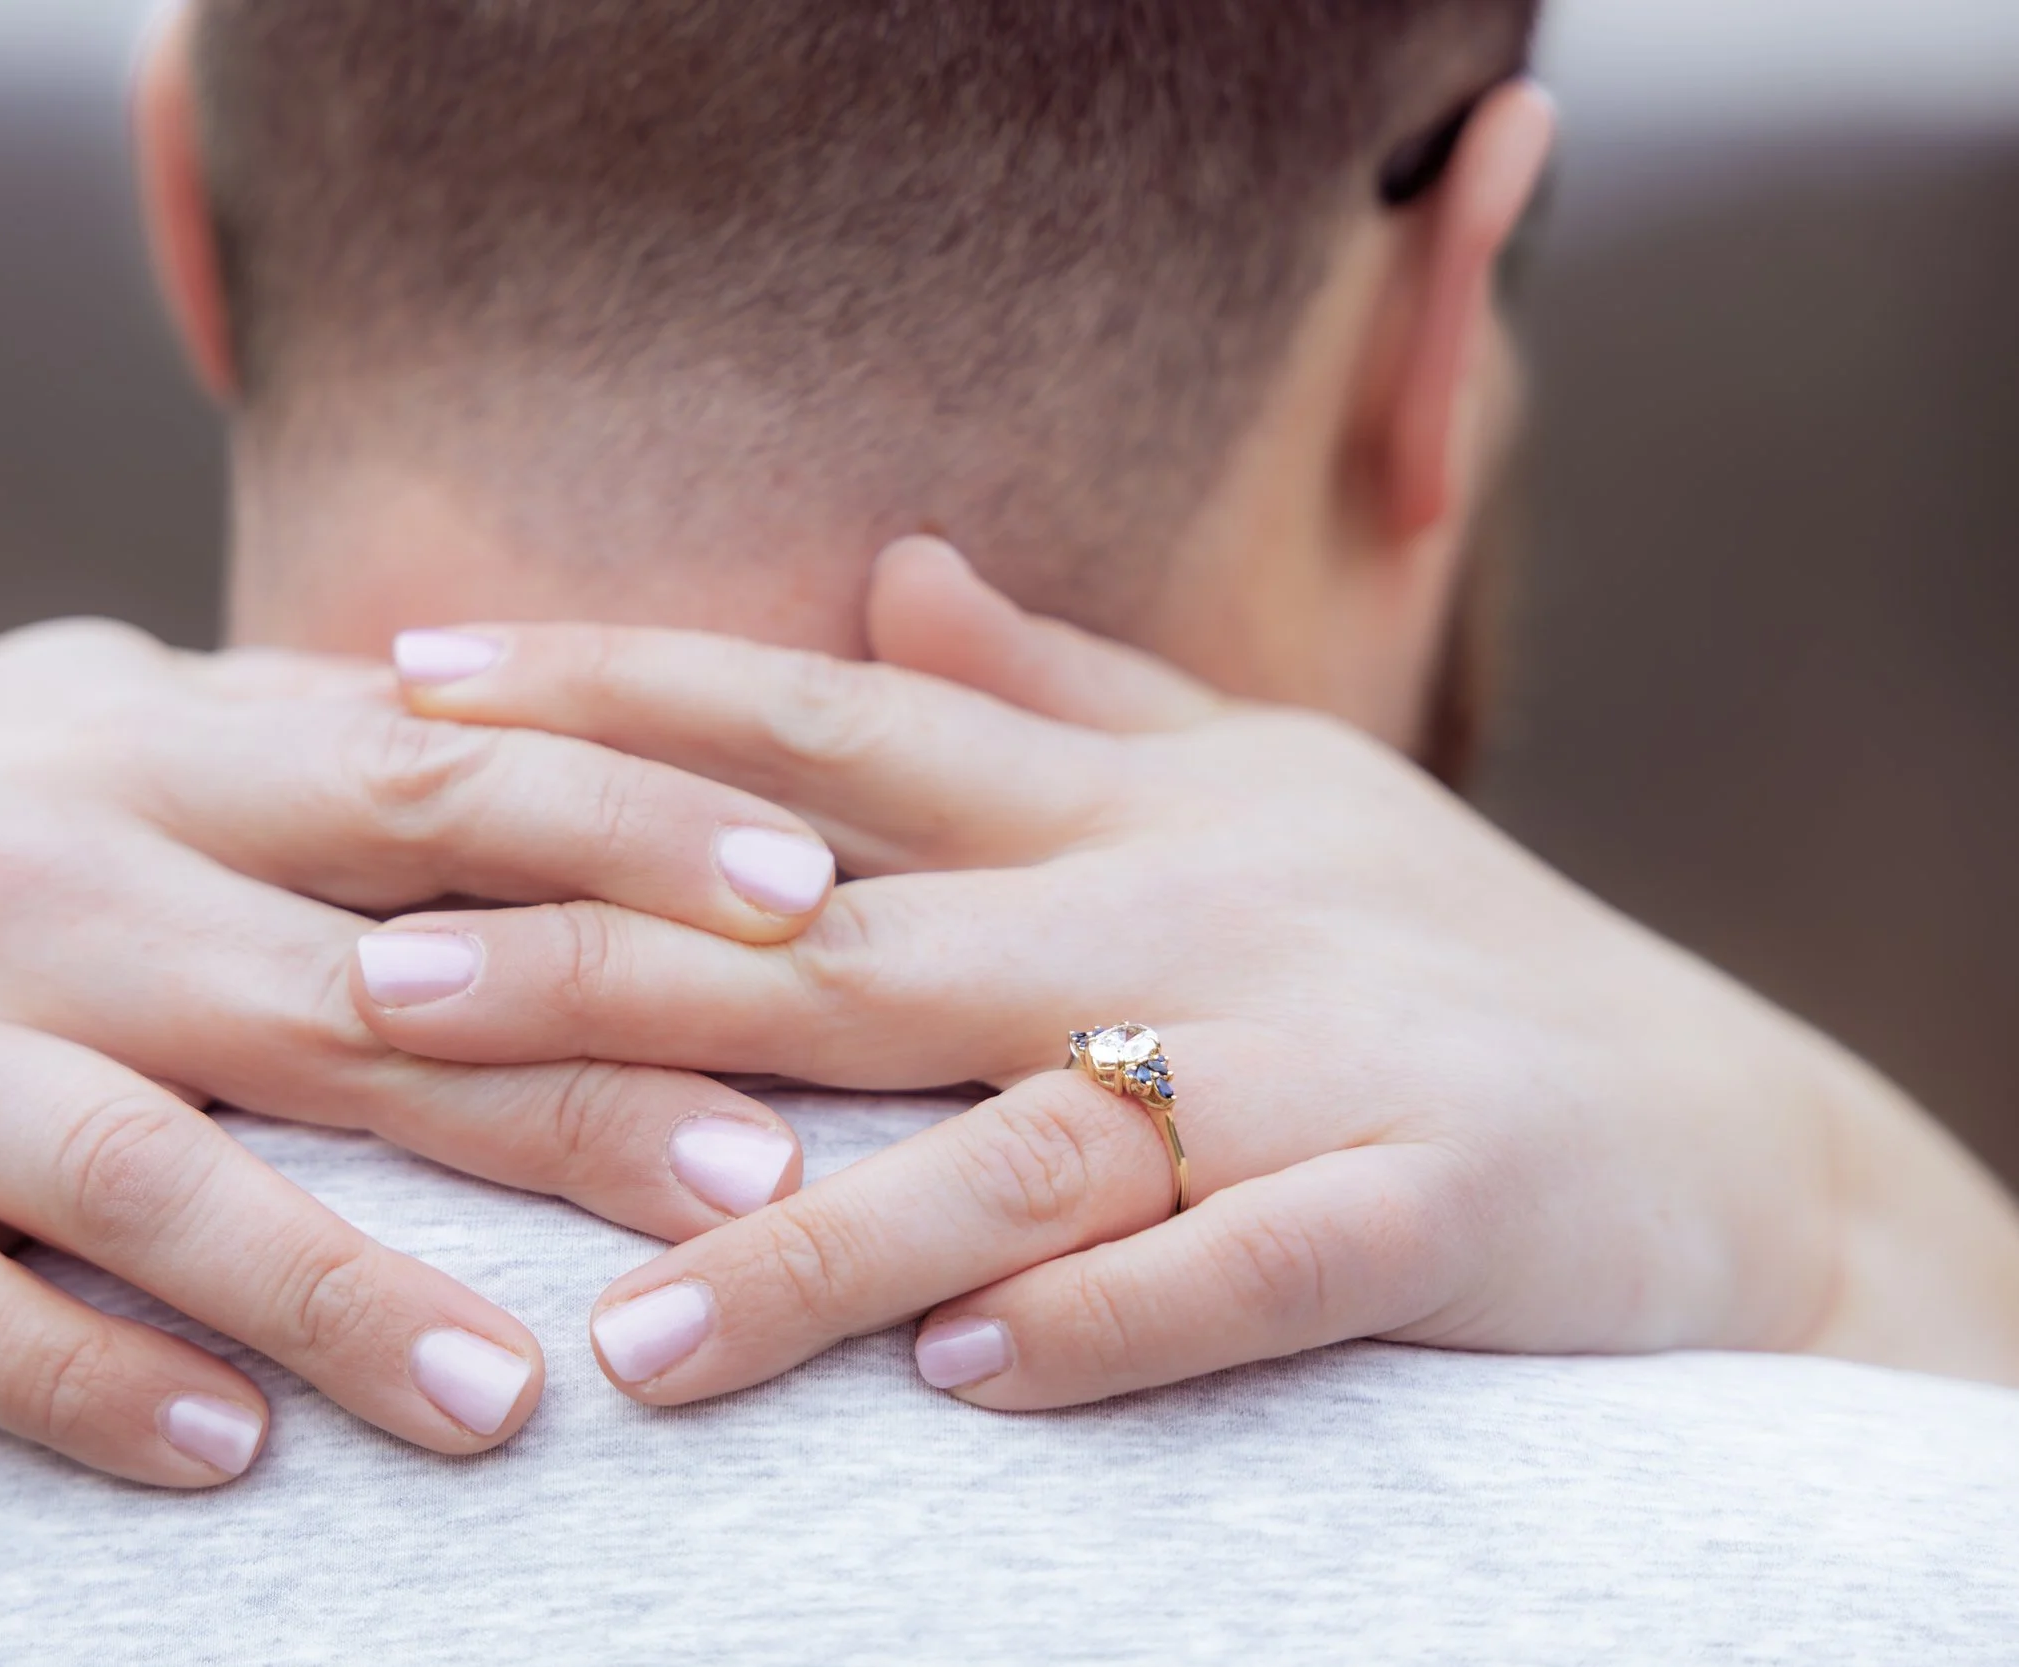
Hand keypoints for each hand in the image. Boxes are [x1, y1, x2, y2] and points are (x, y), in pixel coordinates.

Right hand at [0, 620, 828, 1480]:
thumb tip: (580, 735)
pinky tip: (233, 1454)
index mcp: (151, 751)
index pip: (432, 776)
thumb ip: (323, 749)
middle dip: (564, 1087)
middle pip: (340, 991)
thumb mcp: (123, 737)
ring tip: (509, 1399)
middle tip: (757, 1182)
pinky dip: (90, 1382)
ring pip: (146, 1174)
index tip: (811, 899)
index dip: (627, 828)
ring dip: (337, 1291)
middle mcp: (32, 880)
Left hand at [368, 540, 2018, 1406]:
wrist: (1719, 1139)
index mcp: (1123, 803)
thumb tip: (892, 569)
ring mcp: (1309, 1064)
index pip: (828, 719)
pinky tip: (961, 1384)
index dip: (618, 689)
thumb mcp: (1259, 782)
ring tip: (628, 1335)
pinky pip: (1242, 1271)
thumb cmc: (1443, 948)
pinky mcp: (1422, 1209)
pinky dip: (1105, 1325)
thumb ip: (1058, 692)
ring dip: (822, 1237)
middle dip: (615, 960)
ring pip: (1023, 1141)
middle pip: (853, 933)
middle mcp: (1185, 913)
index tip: (410, 687)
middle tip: (390, 998)